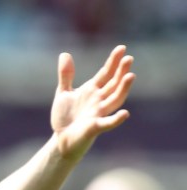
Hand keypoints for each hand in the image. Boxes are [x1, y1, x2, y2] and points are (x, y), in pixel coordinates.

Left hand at [50, 45, 134, 161]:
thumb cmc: (65, 116)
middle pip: (113, 84)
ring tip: (130, 76)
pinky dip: (116, 120)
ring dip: (123, 89)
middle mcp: (99, 100)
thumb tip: (64, 54)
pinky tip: (125, 114)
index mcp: (92, 90)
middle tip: (128, 58)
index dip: (113, 61)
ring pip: (115, 100)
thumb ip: (66, 75)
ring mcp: (99, 113)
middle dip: (121, 72)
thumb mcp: (63, 93)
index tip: (121, 48)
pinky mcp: (95, 128)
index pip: (106, 73)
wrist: (61, 139)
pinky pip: (107, 123)